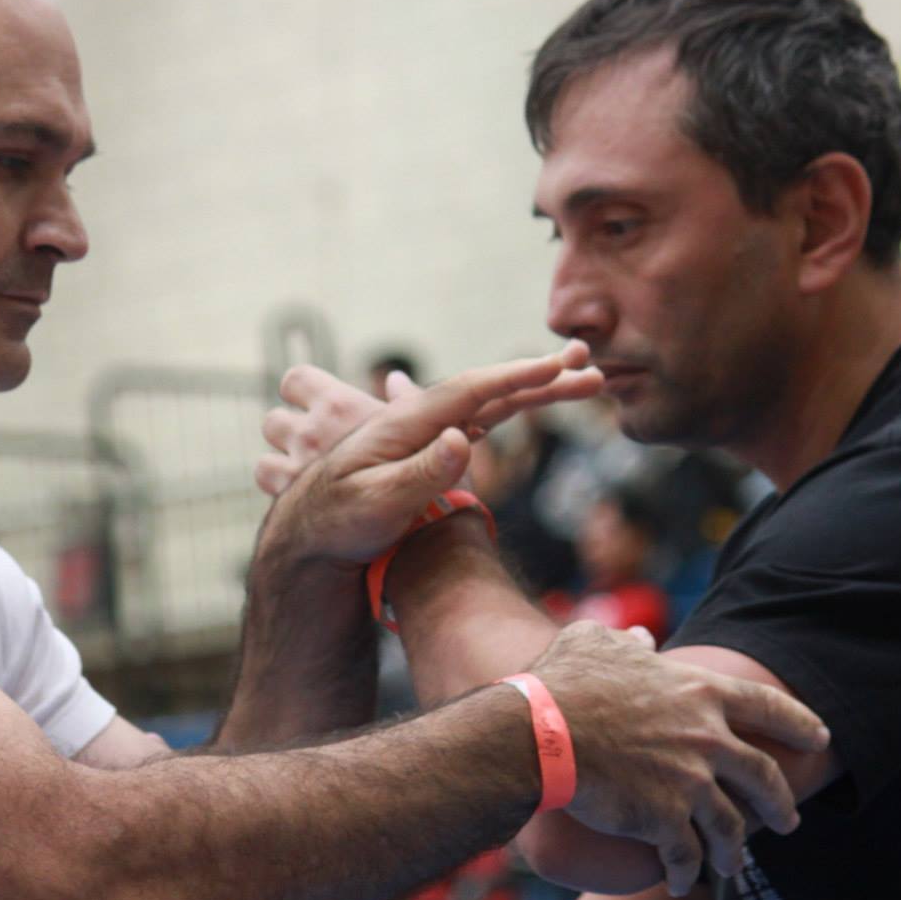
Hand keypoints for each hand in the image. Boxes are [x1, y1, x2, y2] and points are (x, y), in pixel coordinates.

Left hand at [255, 344, 599, 499]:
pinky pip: (481, 419)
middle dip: (541, 378)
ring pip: (490, 402)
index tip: (556, 366)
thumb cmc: (338, 521)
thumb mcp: (377, 503)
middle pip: (489, 390)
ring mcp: (427, 432)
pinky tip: (537, 397)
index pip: (469, 391)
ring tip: (582, 377)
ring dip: (536, 389)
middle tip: (590, 371)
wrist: (310, 533)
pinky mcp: (431, 448)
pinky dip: (513, 406)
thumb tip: (462, 437)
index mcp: (406, 424)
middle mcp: (420, 420)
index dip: (514, 377)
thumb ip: (420, 473)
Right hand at [526, 623, 828, 895]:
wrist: (537, 734)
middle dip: (781, 803)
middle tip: (788, 820)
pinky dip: (689, 875)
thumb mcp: (596, 643)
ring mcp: (689, 782)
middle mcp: (707, 739)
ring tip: (734, 867)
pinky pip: (687, 857)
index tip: (821, 738)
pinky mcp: (664, 820)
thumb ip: (627, 641)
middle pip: (763, 776)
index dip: (800, 722)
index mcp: (699, 692)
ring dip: (736, 852)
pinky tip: (683, 885)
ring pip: (732, 827)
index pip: (768, 706)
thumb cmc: (561, 684)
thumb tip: (643, 638)